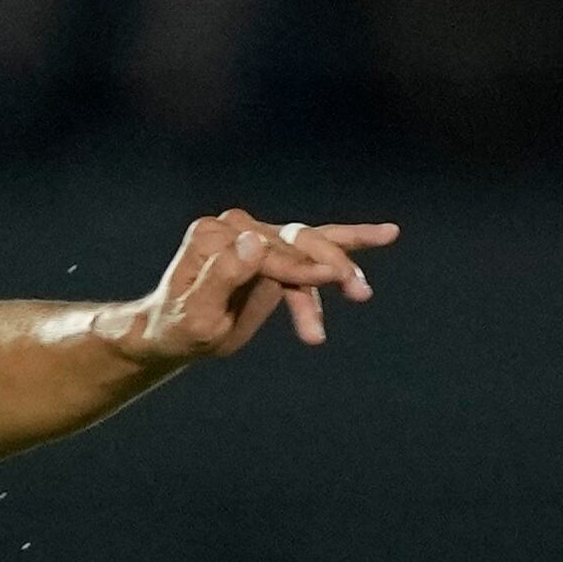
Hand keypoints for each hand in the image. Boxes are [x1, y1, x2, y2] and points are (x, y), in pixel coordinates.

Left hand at [111, 210, 394, 365]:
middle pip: (294, 239)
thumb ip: (221, 277)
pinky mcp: (270, 247)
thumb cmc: (179, 329)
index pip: (268, 252)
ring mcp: (254, 234)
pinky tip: (389, 233)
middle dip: (327, 262)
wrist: (173, 334)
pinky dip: (348, 241)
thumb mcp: (196, 314)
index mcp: (214, 237)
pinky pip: (312, 243)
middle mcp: (235, 227)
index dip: (300, 269)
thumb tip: (253, 240)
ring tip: (361, 293)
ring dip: (339, 265)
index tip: (333, 281)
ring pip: (309, 243)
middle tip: (356, 289)